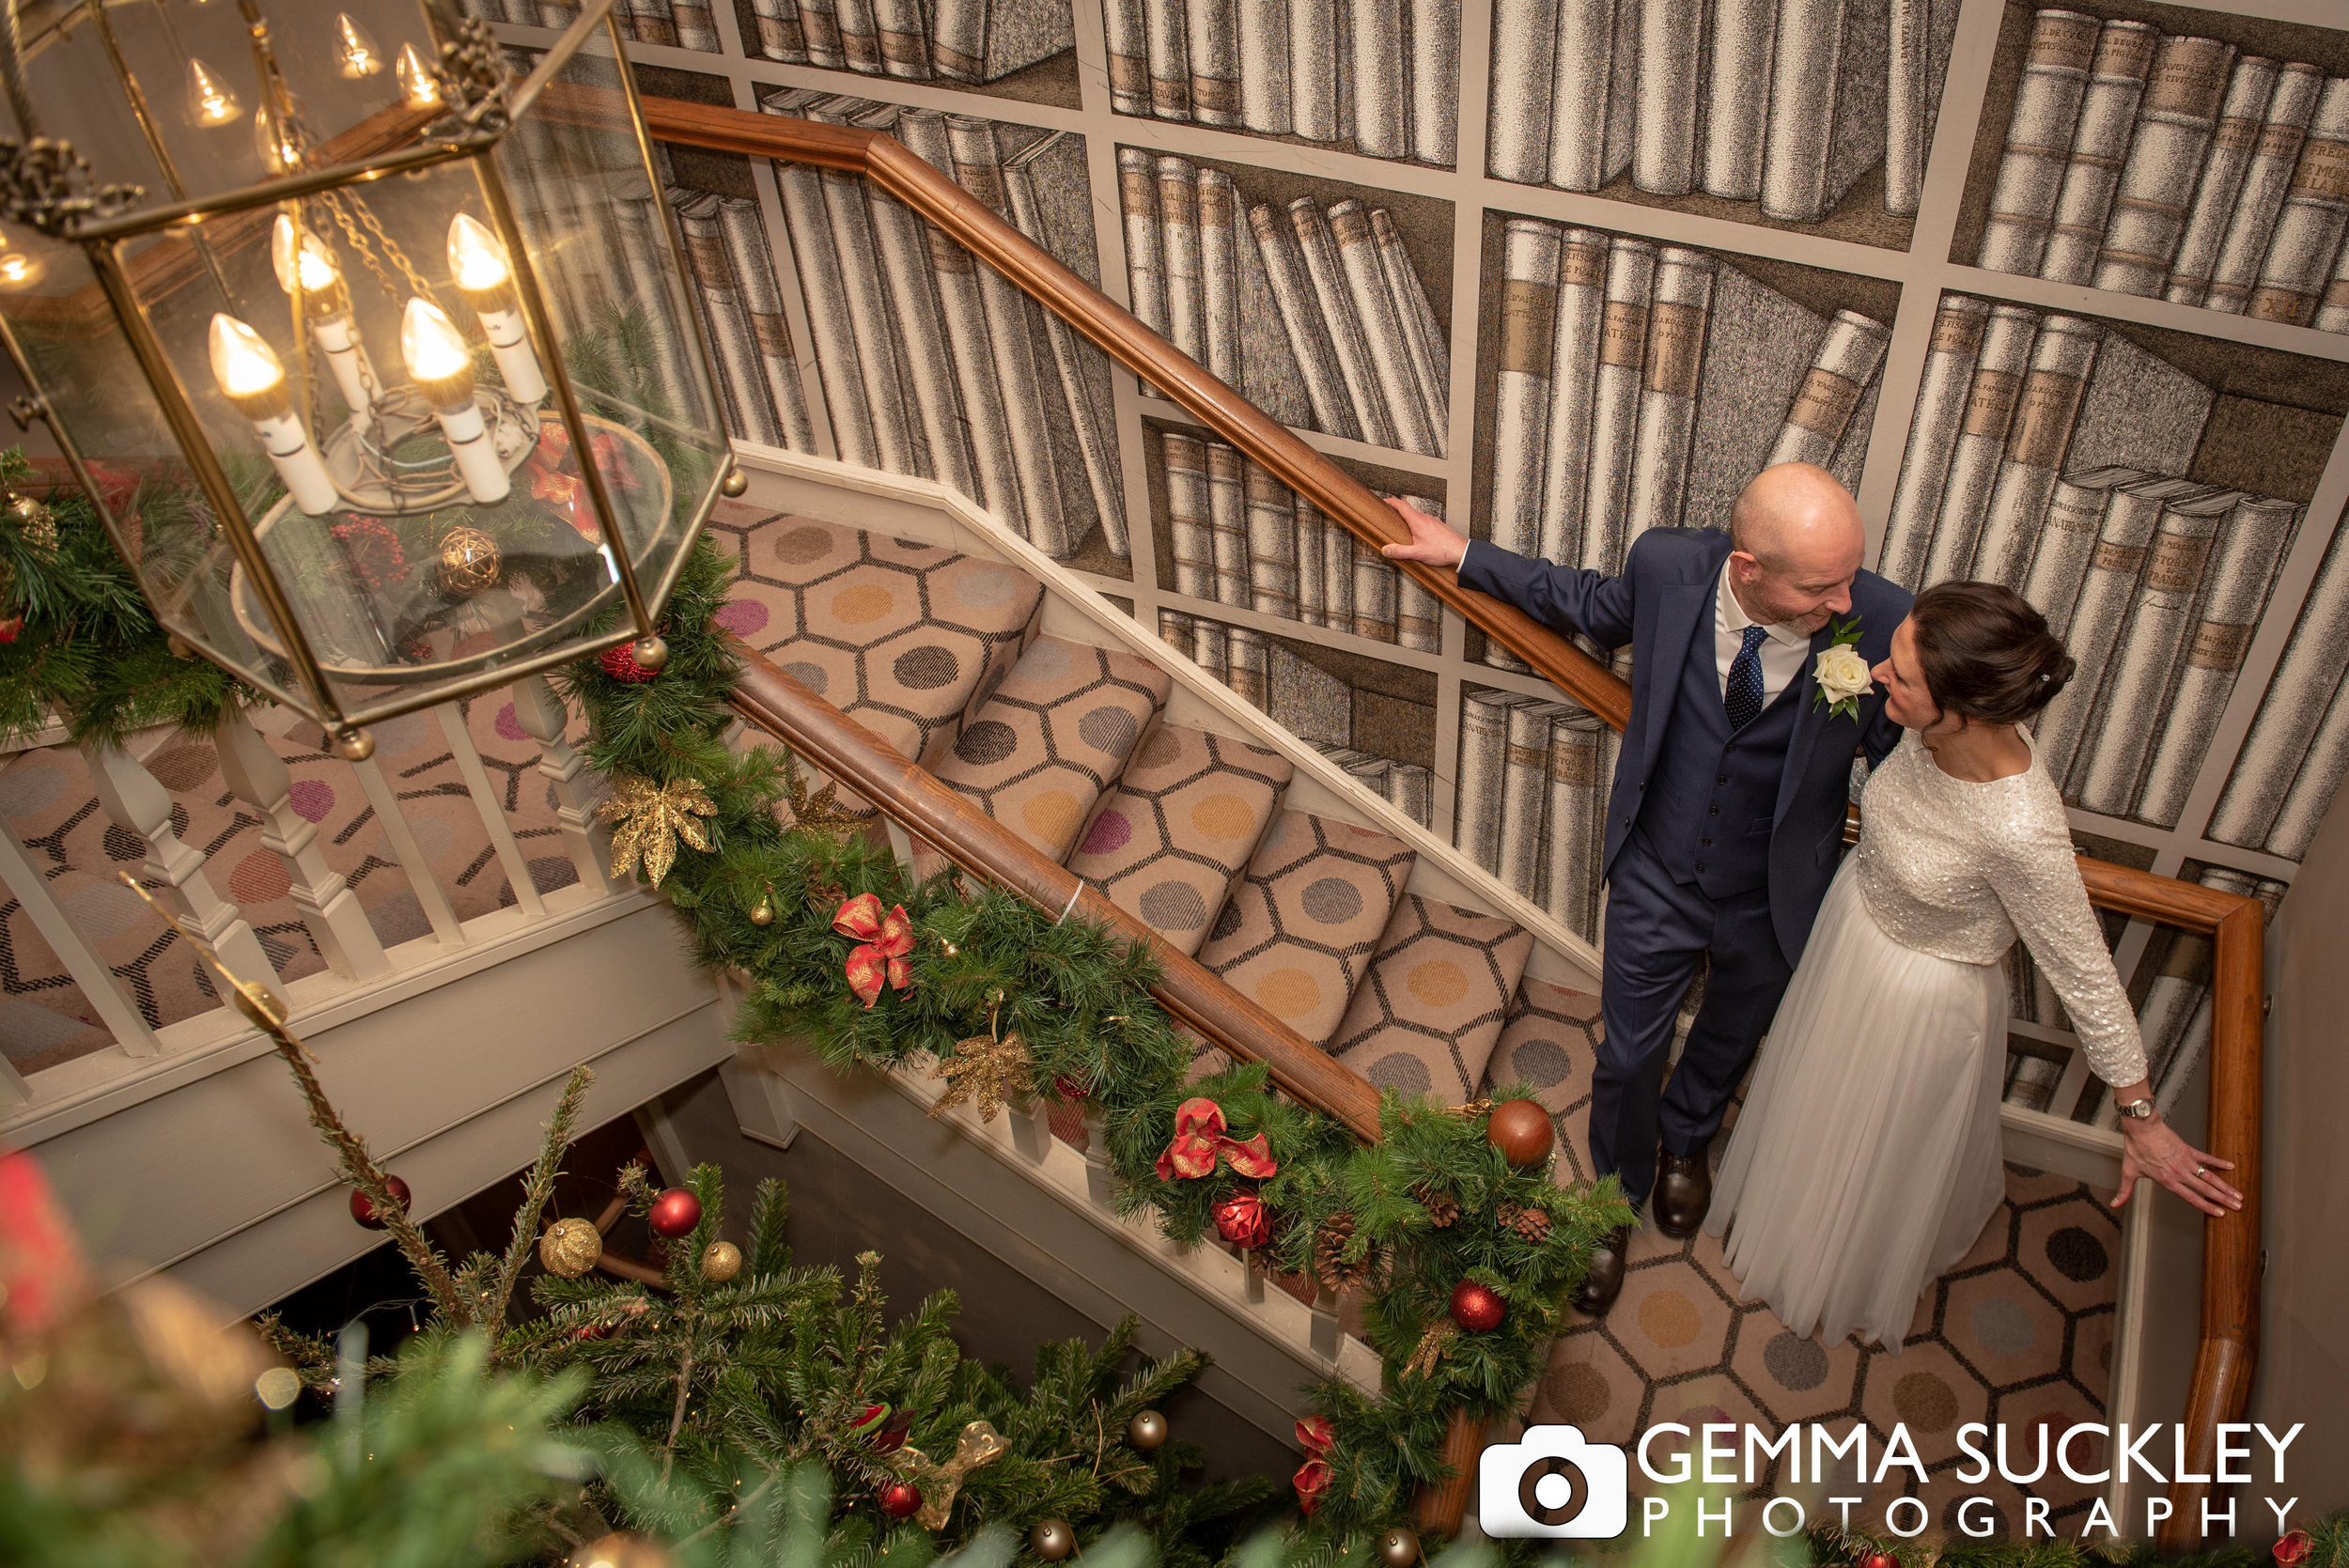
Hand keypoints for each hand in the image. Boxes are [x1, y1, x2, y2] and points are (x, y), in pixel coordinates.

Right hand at [1379, 497, 1466, 569]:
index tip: (1384, 502)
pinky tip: (1418, 537)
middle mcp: (1425, 518)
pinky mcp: (1438, 526)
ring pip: (1417, 517)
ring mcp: (1433, 521)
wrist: (1461, 551)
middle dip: (1398, 512)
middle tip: (1390, 517)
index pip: (1401, 505)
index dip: (1391, 501)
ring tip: (1403, 529)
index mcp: (1417, 520)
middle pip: (1408, 510)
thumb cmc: (1442, 550)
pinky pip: (1425, 522)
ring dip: (1409, 520)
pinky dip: (1418, 526)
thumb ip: (1400, 551)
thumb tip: (1386, 550)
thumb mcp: (1417, 553)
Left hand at [2112, 1113, 2241, 1216]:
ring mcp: (2186, 1161)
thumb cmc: (2135, 1149)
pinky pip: (2207, 1157)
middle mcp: (2180, 1173)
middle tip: (2239, 1206)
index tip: (2221, 1213)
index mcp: (2168, 1181)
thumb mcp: (2128, 1172)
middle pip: (2206, 1189)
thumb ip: (2125, 1191)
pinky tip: (2231, 1166)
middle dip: (2224, 1199)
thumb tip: (2114, 1204)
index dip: (2207, 1206)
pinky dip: (2219, 1162)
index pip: (2191, 1198)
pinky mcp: (2188, 1150)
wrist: (2141, 1128)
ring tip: (2239, 1194)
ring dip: (2225, 1185)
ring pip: (2210, 1176)